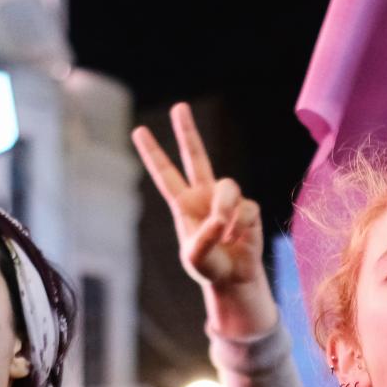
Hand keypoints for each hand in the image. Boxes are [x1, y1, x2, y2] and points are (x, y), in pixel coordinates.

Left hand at [132, 103, 273, 337]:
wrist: (234, 279)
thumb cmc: (209, 267)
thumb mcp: (195, 258)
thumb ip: (203, 239)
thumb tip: (220, 219)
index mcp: (184, 204)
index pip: (166, 174)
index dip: (153, 153)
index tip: (138, 131)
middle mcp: (205, 195)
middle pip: (196, 156)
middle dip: (188, 132)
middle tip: (180, 107)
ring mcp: (227, 199)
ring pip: (227, 187)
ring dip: (225, 210)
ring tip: (225, 234)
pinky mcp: (248, 208)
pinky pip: (246, 209)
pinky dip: (240, 227)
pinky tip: (238, 240)